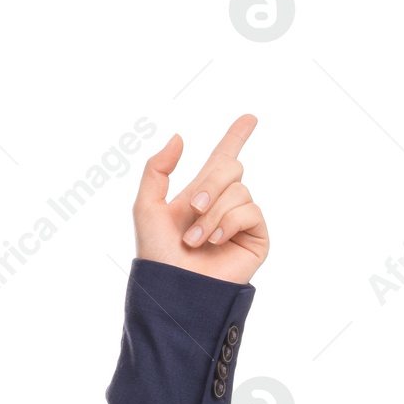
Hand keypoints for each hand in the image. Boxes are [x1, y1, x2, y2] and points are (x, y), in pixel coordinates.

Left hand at [133, 113, 267, 284]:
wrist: (173, 286)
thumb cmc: (157, 252)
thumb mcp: (146, 205)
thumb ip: (158, 169)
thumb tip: (179, 137)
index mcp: (200, 193)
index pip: (222, 158)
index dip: (236, 136)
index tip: (249, 117)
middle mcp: (223, 203)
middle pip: (231, 167)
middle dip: (211, 182)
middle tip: (194, 206)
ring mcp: (241, 220)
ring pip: (240, 190)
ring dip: (213, 213)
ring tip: (196, 239)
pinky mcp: (257, 237)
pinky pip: (251, 211)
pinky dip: (228, 222)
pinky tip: (214, 241)